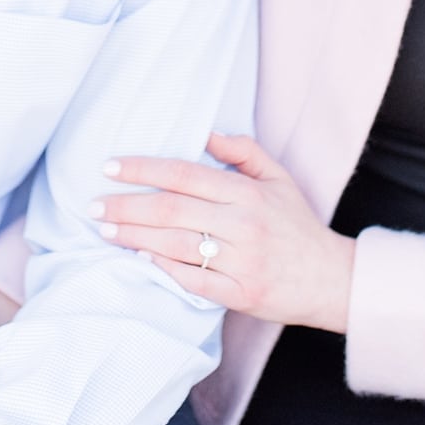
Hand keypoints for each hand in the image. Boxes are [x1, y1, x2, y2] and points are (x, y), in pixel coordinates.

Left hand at [94, 131, 356, 332]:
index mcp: (247, 193)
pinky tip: (141, 259)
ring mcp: (242, 261)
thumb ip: (242, 151)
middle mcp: (243, 224)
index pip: (184, 175)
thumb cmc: (297, 225)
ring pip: (177, 245)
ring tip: (105, 231)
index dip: (143, 169)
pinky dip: (165, 270)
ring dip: (135, 237)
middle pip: (172, 210)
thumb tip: (205, 131)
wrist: (332, 279)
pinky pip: (195, 281)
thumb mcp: (278, 178)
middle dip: (126, 206)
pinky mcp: (241, 293)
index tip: (109, 168)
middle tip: (92, 205)